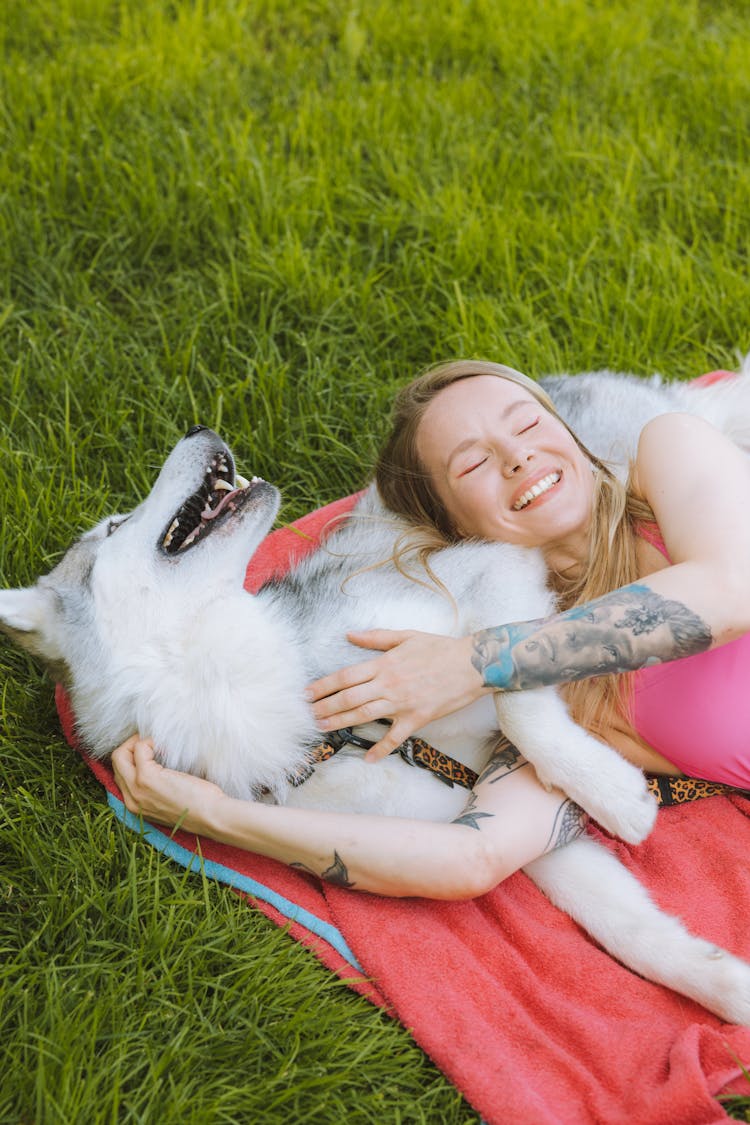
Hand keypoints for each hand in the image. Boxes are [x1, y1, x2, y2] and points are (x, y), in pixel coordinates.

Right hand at [111, 735, 226, 834]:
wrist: (211, 816)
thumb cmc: (199, 806)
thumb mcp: (170, 800)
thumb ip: (157, 788)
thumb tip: (156, 763)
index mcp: (135, 805)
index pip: (120, 775)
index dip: (131, 758)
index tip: (149, 750)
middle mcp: (131, 799)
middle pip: (116, 762)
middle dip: (130, 746)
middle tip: (150, 741)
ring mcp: (137, 788)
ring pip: (120, 754)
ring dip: (137, 742)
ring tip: (157, 743)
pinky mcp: (147, 777)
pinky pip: (140, 749)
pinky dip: (151, 741)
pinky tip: (166, 747)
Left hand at [306, 629, 487, 760]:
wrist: (472, 664)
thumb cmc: (440, 648)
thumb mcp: (407, 636)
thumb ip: (376, 637)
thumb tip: (350, 635)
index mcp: (385, 664)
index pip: (346, 676)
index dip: (324, 685)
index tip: (307, 693)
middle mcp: (389, 684)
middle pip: (349, 697)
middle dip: (325, 707)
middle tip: (307, 715)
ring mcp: (402, 703)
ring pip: (364, 715)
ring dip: (341, 723)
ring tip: (322, 728)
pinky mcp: (417, 718)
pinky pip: (396, 737)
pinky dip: (382, 749)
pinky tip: (368, 758)